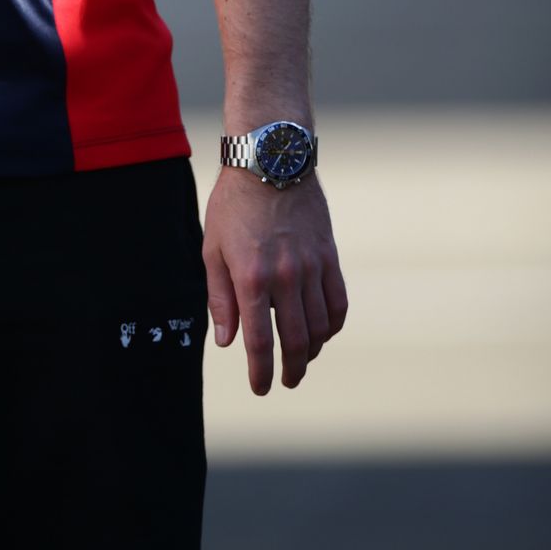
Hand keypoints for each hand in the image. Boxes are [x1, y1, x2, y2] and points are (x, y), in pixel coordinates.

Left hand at [203, 166, 347, 394]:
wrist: (270, 161)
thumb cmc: (233, 204)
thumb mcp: (212, 248)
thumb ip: (219, 298)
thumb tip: (226, 341)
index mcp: (251, 277)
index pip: (260, 342)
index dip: (260, 372)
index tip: (260, 388)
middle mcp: (285, 277)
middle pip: (294, 342)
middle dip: (290, 369)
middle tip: (284, 382)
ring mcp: (312, 267)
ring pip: (320, 327)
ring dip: (311, 351)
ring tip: (300, 359)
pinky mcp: (330, 256)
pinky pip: (338, 303)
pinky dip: (332, 325)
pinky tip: (321, 332)